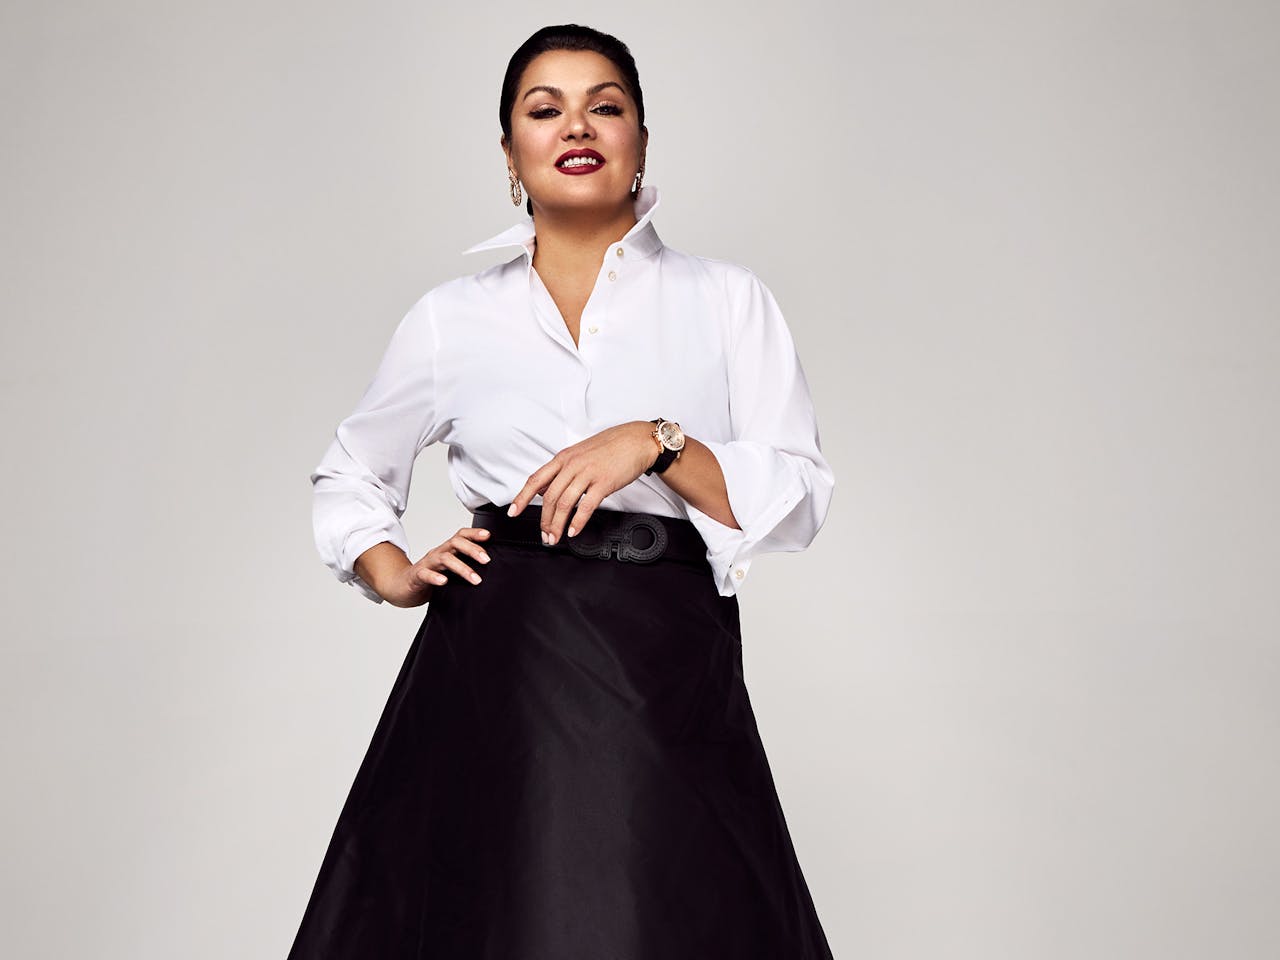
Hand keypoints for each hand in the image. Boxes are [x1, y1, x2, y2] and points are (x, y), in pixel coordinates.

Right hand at [379, 526, 492, 606]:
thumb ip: (465, 567)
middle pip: (455, 543)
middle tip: (487, 560)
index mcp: (447, 550)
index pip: (460, 536)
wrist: (402, 587)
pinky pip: (425, 574)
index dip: (474, 533)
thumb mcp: (450, 570)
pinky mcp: (416, 576)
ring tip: (476, 579)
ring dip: (462, 568)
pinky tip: (444, 581)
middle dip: (472, 549)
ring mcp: (426, 564)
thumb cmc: (429, 578)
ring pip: (444, 559)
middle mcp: (438, 553)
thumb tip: (492, 570)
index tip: (488, 536)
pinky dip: (435, 577)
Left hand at [509, 421, 658, 543]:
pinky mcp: (604, 482)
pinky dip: (577, 521)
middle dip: (544, 520)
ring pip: (564, 503)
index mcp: (564, 457)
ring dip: (557, 524)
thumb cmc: (612, 446)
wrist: (637, 440)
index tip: (513, 511)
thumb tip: (545, 487)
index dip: (522, 497)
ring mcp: (588, 473)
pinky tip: (573, 530)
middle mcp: (572, 464)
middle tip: (544, 535)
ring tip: (555, 537)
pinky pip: (586, 505)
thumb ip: (562, 470)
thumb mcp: (580, 453)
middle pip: (549, 497)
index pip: (536, 479)